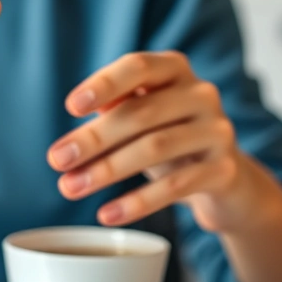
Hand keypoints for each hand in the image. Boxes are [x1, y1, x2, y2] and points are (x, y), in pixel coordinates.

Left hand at [47, 51, 251, 231]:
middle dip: (93, 138)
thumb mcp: (140, 119)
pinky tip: (108, 214)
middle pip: (140, 112)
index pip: (137, 67)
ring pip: (154, 147)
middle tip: (57, 160)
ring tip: (70, 188)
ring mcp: (217, 130)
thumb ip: (110, 112)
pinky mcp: (224, 169)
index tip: (72, 108)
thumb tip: (75, 133)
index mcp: (174, 70)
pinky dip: (137, 202)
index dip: (104, 84)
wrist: (223, 176)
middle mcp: (201, 94)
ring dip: (106, 170)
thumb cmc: (168, 136)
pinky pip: (176, 185)